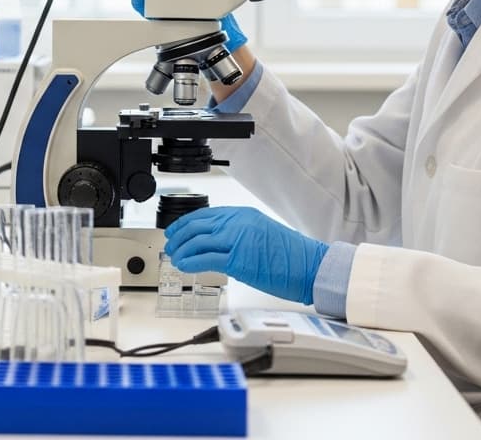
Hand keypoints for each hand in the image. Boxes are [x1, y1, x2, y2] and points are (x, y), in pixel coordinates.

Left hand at [163, 206, 327, 304]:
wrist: (309, 267)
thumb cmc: (290, 256)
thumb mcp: (260, 233)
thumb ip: (237, 234)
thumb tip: (215, 245)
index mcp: (243, 215)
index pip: (205, 214)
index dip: (185, 223)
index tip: (175, 231)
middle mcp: (238, 223)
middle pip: (196, 226)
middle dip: (178, 237)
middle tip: (171, 246)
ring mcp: (237, 240)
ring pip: (197, 241)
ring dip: (181, 251)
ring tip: (175, 259)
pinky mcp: (238, 260)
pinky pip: (205, 259)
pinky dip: (190, 262)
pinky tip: (184, 266)